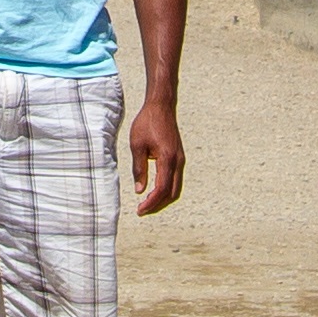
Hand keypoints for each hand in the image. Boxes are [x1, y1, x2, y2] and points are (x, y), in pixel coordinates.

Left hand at [125, 97, 185, 216]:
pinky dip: (166, 189)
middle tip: (142, 210)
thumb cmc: (147, 123)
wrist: (161, 106)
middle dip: (158, 205)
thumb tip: (140, 190)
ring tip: (147, 203)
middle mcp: (178, 162)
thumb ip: (139, 169)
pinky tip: (154, 190)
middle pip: (172, 193)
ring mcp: (180, 160)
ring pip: (176, 188)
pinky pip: (176, 180)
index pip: (162, 189)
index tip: (140, 210)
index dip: (151, 203)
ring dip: (163, 199)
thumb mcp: (137, 145)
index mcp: (167, 159)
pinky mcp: (178, 158)